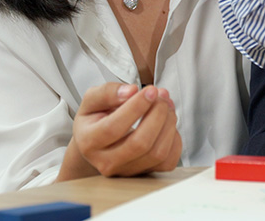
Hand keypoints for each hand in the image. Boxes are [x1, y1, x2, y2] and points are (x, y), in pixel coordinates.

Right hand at [60, 82, 182, 179]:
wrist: (98, 141)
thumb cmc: (96, 119)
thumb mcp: (92, 100)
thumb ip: (107, 92)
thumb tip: (131, 91)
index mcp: (89, 142)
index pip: (114, 128)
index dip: (136, 107)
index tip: (150, 90)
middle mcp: (106, 162)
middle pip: (140, 143)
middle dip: (157, 114)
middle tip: (161, 95)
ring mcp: (127, 171)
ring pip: (157, 153)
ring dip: (169, 123)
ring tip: (166, 105)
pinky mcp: (145, 173)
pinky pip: (168, 162)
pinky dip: (175, 139)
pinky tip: (167, 123)